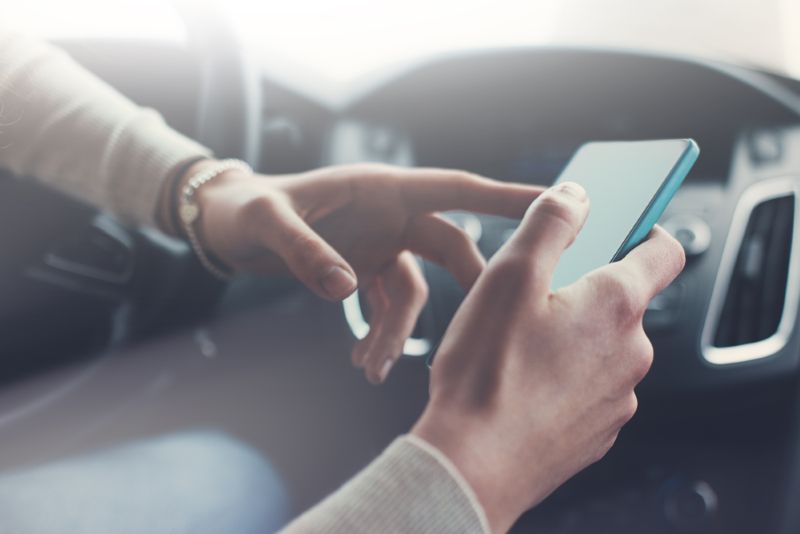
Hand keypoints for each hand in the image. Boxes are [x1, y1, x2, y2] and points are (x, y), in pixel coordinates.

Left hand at [181, 161, 541, 382]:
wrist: (224, 225)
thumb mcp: (265, 223)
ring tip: (368, 368)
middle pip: (450, 249)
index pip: (456, 189)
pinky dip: (378, 332)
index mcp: (381, 190)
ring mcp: (380, 243)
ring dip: (398, 331)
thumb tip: (345, 288)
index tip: (555, 203)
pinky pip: (386, 305)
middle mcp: (390, 215)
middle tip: (474, 336)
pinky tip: (360, 358)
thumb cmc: (243, 209)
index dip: (507, 197)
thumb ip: (304, 251)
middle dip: (464, 291)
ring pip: (415, 291)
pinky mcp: (364, 268)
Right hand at [411, 182, 684, 532]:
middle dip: (584, 290)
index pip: (664, 252)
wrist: (474, 464)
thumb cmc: (487, 370)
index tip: (621, 225)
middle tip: (533, 295)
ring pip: (602, 347)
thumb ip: (550, 223)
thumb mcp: (511, 275)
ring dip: (572, 337)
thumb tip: (577, 195)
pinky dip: (564, 378)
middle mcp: (632, 352)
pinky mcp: (597, 431)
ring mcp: (618, 397)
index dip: (645, 229)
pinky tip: (522, 384)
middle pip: (623, 302)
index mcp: (617, 305)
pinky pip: (589, 388)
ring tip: (518, 346)